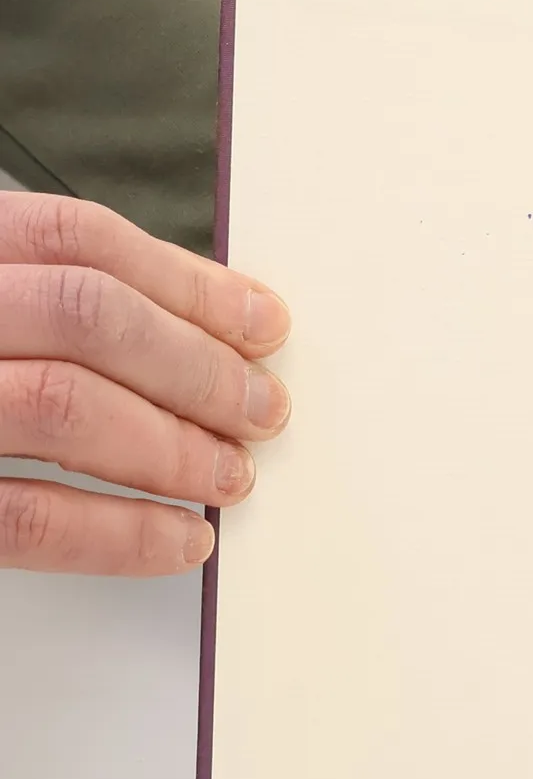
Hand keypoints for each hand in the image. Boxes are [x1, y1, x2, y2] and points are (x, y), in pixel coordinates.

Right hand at [0, 193, 290, 575]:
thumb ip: (26, 296)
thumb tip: (186, 324)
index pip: (73, 238)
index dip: (186, 281)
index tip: (262, 321)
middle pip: (87, 317)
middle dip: (198, 367)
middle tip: (262, 409)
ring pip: (64, 405)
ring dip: (173, 445)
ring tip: (230, 474)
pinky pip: (25, 514)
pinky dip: (121, 533)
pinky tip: (180, 540)